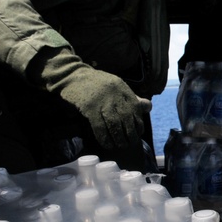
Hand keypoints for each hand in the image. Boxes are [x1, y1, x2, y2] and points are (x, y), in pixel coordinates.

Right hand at [32, 49, 146, 148]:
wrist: (73, 75)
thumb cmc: (97, 83)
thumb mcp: (117, 86)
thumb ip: (132, 97)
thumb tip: (148, 107)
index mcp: (123, 89)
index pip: (136, 109)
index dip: (138, 123)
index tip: (138, 133)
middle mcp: (115, 95)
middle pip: (127, 118)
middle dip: (130, 134)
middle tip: (130, 143)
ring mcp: (102, 101)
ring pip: (115, 124)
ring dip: (119, 138)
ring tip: (120, 145)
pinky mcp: (89, 107)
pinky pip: (99, 126)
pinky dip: (104, 137)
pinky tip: (107, 144)